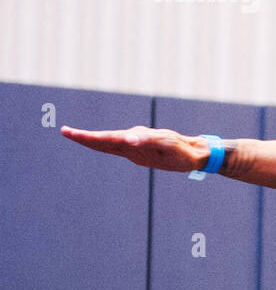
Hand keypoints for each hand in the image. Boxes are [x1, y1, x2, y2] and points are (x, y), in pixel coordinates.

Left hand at [61, 125, 211, 172]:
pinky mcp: (144, 148)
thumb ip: (148, 140)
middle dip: (84, 139)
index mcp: (133, 148)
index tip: (69, 132)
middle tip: (65, 131)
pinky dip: (109, 140)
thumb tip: (128, 138)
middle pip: (103, 144)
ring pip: (111, 144)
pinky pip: (122, 144)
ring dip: (94, 140)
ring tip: (79, 135)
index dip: (86, 137)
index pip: (105, 141)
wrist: (196, 158)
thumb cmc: (182, 151)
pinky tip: (108, 139)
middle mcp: (132, 150)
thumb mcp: (166, 143)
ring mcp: (138, 151)